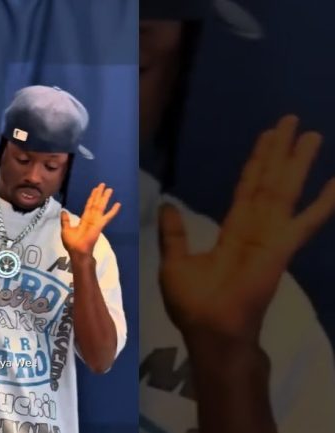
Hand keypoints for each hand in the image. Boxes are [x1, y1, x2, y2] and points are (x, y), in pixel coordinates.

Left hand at [61, 183, 120, 255]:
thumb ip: (66, 221)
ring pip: (101, 207)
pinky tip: (118, 204)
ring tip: (110, 189)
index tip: (95, 189)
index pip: (89, 206)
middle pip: (96, 204)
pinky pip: (107, 217)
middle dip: (99, 194)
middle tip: (103, 184)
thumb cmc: (72, 244)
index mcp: (84, 220)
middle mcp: (91, 219)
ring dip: (105, 198)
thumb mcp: (66, 230)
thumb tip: (63, 211)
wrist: (77, 252)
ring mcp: (96, 222)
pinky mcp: (99, 225)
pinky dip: (113, 211)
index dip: (92, 197)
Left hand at [159, 115, 334, 341]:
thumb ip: (175, 234)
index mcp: (233, 233)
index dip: (256, 163)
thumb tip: (167, 206)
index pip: (247, 189)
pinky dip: (323, 203)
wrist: (209, 331)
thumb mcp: (175, 262)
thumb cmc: (194, 304)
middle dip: (279, 152)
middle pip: (269, 182)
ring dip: (297, 164)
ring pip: (284, 192)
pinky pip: (304, 222)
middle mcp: (255, 230)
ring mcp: (270, 238)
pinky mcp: (279, 249)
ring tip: (312, 135)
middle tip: (290, 120)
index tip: (266, 137)